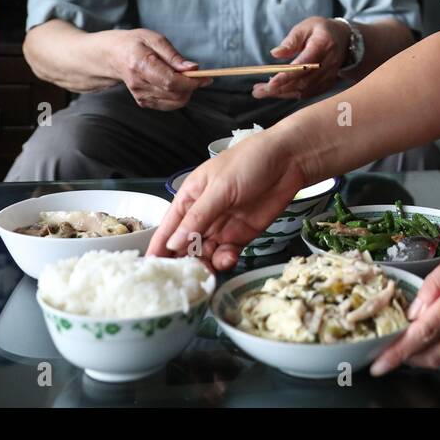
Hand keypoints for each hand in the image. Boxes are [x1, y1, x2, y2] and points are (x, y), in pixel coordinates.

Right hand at [102, 28, 209, 109]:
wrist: (113, 55)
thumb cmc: (136, 43)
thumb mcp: (155, 39)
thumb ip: (174, 56)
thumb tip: (192, 68)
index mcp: (141, 65)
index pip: (171, 81)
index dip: (192, 82)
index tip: (207, 77)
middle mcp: (139, 84)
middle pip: (175, 94)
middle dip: (192, 86)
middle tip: (196, 74)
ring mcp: (140, 95)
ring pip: (174, 102)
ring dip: (186, 91)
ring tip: (182, 76)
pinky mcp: (143, 102)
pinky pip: (169, 104)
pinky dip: (178, 95)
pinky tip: (173, 83)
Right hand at [147, 129, 308, 270]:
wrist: (289, 160)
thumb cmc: (250, 162)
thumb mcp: (219, 188)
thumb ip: (197, 217)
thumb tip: (173, 243)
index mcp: (190, 197)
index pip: (168, 226)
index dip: (159, 247)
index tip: (151, 268)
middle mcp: (203, 215)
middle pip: (185, 244)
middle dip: (183, 261)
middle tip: (182, 278)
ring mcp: (222, 226)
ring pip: (205, 253)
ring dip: (204, 264)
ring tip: (206, 271)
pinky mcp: (242, 235)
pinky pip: (227, 254)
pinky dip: (225, 260)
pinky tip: (227, 260)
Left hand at [253, 16, 349, 100]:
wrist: (345, 38)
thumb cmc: (321, 30)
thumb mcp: (305, 27)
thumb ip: (291, 40)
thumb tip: (275, 54)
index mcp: (323, 44)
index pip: (304, 64)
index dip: (287, 76)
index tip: (270, 83)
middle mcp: (329, 62)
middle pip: (303, 81)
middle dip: (279, 88)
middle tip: (258, 91)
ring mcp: (331, 74)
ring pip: (305, 90)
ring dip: (283, 93)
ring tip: (262, 92)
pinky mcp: (329, 82)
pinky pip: (310, 93)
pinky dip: (292, 94)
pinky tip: (278, 92)